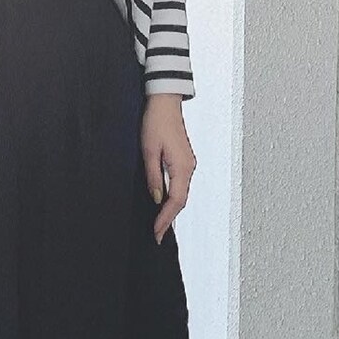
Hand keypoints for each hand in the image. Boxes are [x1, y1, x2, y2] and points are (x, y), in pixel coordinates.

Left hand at [141, 94, 196, 244]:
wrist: (165, 103)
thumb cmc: (156, 123)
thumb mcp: (149, 151)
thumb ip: (153, 176)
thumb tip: (155, 198)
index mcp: (182, 167)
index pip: (175, 201)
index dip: (165, 219)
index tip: (156, 233)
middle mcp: (189, 168)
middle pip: (181, 201)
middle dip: (168, 219)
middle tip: (157, 236)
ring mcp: (188, 164)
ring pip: (181, 194)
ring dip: (170, 210)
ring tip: (159, 225)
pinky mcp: (184, 161)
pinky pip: (180, 185)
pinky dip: (172, 198)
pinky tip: (163, 204)